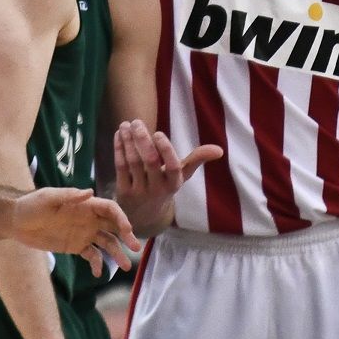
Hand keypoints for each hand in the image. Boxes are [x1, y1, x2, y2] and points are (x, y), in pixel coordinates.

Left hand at [11, 186, 140, 275]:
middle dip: (126, 236)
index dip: (121, 218)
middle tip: (136, 249)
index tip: (127, 231)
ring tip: (126, 267)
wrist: (16, 221)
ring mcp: (84, 233)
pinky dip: (97, 264)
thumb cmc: (31, 204)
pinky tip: (98, 274)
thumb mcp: (48, 198)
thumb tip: (90, 193)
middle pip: (114, 227)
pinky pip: (92, 256)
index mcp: (85, 205)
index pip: (110, 209)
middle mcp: (89, 219)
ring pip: (106, 243)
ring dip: (117, 253)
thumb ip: (69, 196)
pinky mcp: (75, 246)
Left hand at [113, 119, 221, 233]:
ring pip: (133, 162)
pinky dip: (119, 149)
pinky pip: (120, 167)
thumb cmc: (165, 187)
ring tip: (125, 124)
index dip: (166, 150)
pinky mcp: (123, 191)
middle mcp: (157, 189)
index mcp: (174, 184)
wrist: (144, 216)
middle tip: (136, 121)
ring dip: (128, 141)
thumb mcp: (182, 176)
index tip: (158, 133)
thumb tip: (219, 149)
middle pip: (149, 162)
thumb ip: (197, 159)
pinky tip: (119, 134)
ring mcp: (139, 191)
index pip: (173, 167)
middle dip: (142, 140)